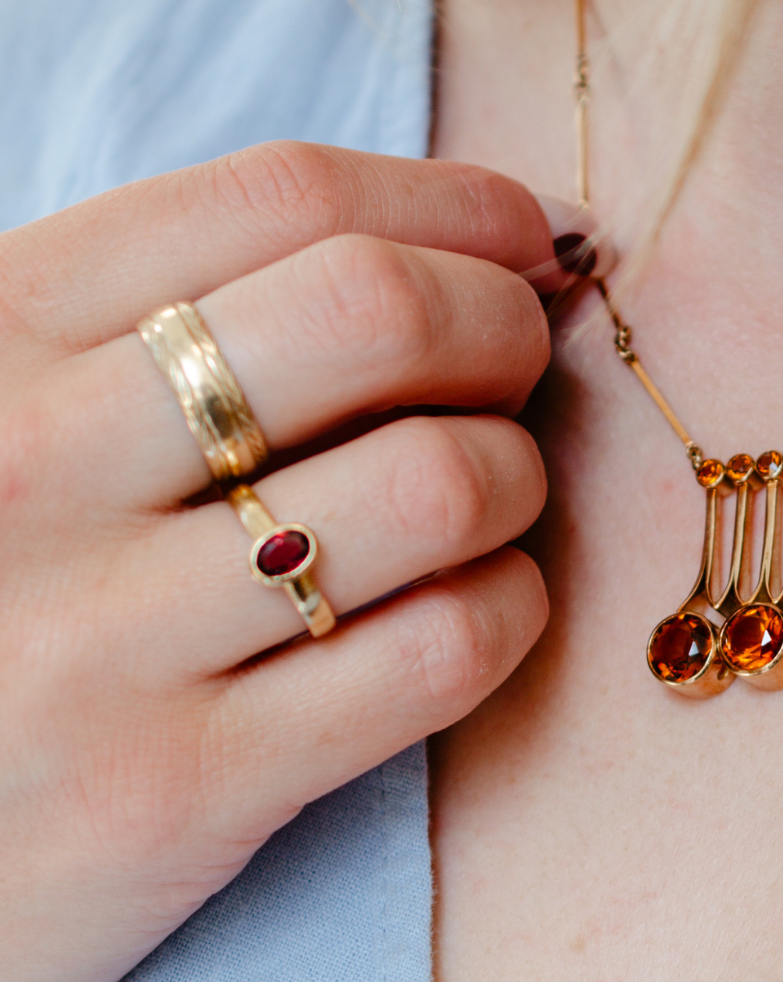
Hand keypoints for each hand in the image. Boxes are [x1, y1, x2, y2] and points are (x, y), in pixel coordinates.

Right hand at [0, 141, 555, 981]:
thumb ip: (208, 315)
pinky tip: (474, 605)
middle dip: (504, 326)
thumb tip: (507, 237)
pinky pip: (438, 651)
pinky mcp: (178, 787)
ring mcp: (102, 636)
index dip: (458, 204)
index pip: (288, 195)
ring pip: (434, 482)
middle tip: (515, 372)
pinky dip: (506, 608)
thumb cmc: (2, 587)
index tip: (530, 242)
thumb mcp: (32, 408)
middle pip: (377, 313)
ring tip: (487, 501)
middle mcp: (36, 462)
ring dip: (516, 477)